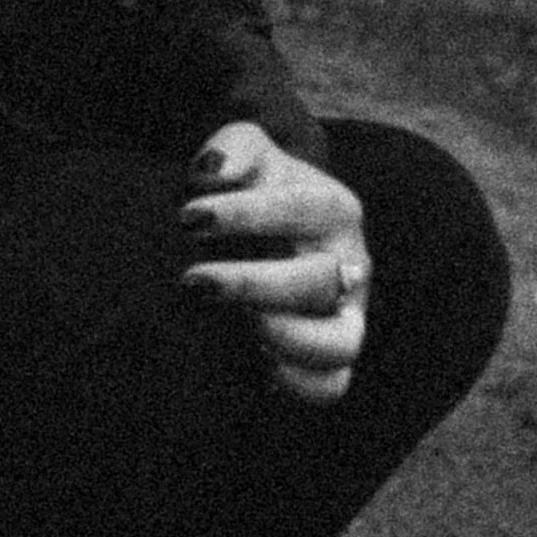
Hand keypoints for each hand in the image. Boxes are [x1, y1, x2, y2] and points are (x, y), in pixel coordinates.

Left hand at [179, 119, 370, 403]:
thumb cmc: (249, 186)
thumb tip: (214, 171)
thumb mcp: (243, 152)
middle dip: (251, 284)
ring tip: (239, 328)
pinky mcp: (329, 357)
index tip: (188, 217)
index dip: (246, 215)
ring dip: (288, 339)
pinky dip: (299, 385)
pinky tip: (257, 367)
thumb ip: (232, 149)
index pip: (300, 209)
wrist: (265, 225)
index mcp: (334, 209)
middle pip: (317, 281)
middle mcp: (348, 265)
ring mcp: (345, 315)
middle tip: (192, 281)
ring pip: (340, 343)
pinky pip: (330, 386)